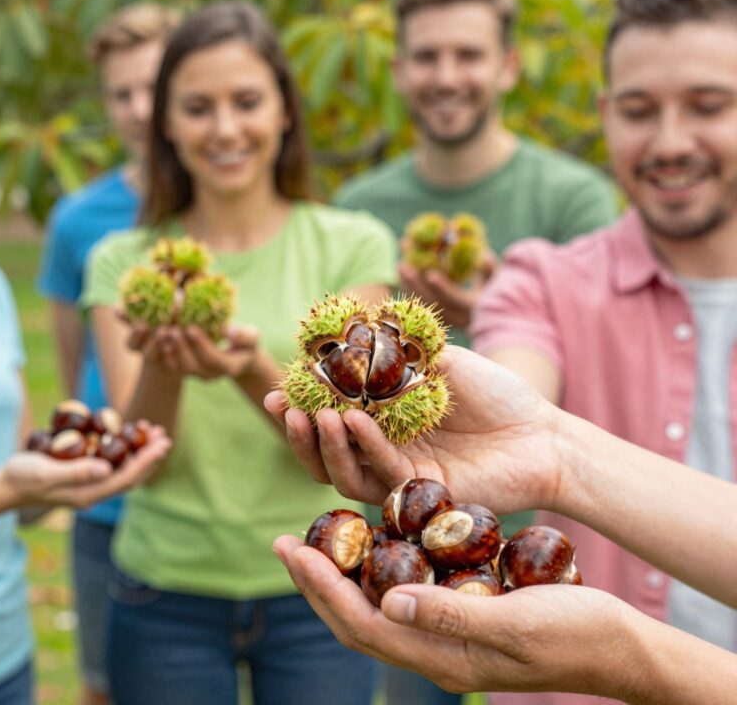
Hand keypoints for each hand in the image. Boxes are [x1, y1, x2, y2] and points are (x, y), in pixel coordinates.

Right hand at [3, 422, 170, 508]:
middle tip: (164, 434)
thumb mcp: (46, 473)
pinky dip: (122, 448)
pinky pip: (110, 462)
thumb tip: (107, 469)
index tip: (163, 444)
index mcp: (89, 493)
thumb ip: (75, 472)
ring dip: (139, 450)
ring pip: (123, 468)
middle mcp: (94, 490)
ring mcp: (89, 483)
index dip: (148, 461)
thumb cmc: (22, 478)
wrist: (5, 487)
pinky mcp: (83, 474)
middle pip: (131, 474)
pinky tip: (125, 432)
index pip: (127, 478)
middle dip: (150, 455)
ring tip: (150, 430)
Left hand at [131, 322, 259, 380]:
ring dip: (163, 350)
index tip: (191, 327)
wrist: (234, 356)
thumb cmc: (245, 343)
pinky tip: (145, 328)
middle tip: (172, 328)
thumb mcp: (251, 337)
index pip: (213, 361)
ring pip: (173, 368)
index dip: (201, 346)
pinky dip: (153, 348)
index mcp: (227, 367)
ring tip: (160, 329)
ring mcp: (191, 373)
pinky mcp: (178, 368)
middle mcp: (207, 375)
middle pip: (189, 367)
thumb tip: (229, 332)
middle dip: (179, 348)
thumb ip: (244, 335)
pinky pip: (160, 363)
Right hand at [263, 346, 563, 515]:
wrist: (543, 434)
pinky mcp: (420, 494)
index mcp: (382, 421)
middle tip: (281, 407)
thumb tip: (353, 326)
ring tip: (314, 416)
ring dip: (323, 446)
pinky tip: (354, 421)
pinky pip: (382, 474)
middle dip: (296, 433)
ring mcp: (400, 475)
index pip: (327, 417)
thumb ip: (399, 350)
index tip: (277, 388)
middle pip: (324, 452)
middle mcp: (383, 451)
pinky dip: (364, 447)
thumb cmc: (496, 394)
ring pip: (343, 473)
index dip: (299, 406)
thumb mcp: (442, 359)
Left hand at [272, 534, 630, 697]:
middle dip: (317, 582)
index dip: (322, 587)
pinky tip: (371, 540)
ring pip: (374, 609)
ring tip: (313, 539)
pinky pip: (403, 596)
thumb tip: (389, 603)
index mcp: (441, 658)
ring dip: (341, 576)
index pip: (362, 625)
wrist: (620, 647)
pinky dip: (378, 569)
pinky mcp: (459, 616)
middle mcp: (433, 650)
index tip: (291, 548)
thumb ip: (454, 614)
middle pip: (356, 620)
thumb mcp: (518, 621)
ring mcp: (444, 637)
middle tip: (285, 542)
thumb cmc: (577, 633)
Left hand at [397, 248, 496, 328]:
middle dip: (416, 285)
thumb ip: (489, 268)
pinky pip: (421, 304)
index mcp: (472, 308)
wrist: (494, 314)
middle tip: (405, 266)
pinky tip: (403, 274)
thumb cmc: (495, 290)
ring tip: (401, 266)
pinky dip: (411, 290)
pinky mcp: (439, 317)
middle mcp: (457, 317)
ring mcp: (447, 319)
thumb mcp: (497, 279)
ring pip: (424, 304)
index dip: (442, 288)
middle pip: (432, 303)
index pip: (455, 300)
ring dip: (410, 286)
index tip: (429, 274)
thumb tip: (482, 256)